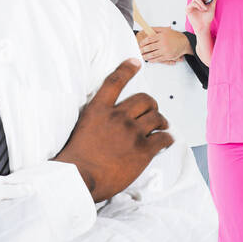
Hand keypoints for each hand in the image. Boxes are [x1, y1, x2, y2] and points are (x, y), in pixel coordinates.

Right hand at [53, 59, 172, 201]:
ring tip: (161, 127)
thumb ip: (97, 119)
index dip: (127, 69)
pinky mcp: (143, 150)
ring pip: (157, 117)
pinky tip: (165, 141)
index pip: (115, 82)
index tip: (135, 62)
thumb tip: (110, 119)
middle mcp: (117, 117)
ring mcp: (131, 133)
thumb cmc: (76, 159)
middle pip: (144, 99)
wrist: (79, 179)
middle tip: (153, 111)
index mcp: (98, 110)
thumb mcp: (81, 128)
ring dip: (161, 121)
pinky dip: (167, 138)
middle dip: (152, 104)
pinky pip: (163, 138)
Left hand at [139, 26, 191, 62]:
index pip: (149, 39)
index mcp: (162, 36)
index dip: (143, 42)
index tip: (140, 44)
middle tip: (139, 51)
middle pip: (150, 47)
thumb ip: (156, 29)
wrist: (184, 43)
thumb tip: (146, 29)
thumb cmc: (175, 36)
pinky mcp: (168, 56)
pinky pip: (158, 59)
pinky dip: (153, 60)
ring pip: (153, 54)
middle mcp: (163, 43)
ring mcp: (165, 51)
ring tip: (142, 56)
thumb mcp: (165, 29)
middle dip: (143, 50)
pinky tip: (149, 60)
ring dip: (146, 56)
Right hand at [186, 0, 214, 29]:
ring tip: (204, 9)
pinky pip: (193, 3)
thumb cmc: (207, 17)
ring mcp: (192, 4)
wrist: (204, 25)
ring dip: (201, 3)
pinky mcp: (188, 8)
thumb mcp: (212, 7)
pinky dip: (198, 6)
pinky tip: (201, 10)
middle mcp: (196, 1)